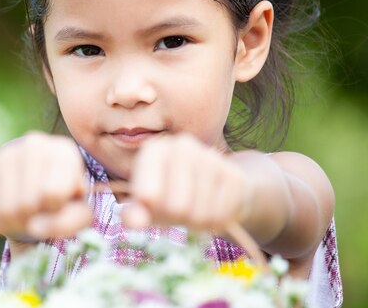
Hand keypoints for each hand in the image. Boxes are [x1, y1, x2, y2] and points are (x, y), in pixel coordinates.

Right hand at [0, 132, 91, 240]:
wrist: (39, 184)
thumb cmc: (65, 198)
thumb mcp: (79, 212)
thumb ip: (70, 222)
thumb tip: (35, 226)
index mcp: (64, 150)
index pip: (53, 194)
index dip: (56, 210)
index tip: (59, 204)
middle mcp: (34, 144)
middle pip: (27, 204)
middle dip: (34, 220)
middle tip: (41, 214)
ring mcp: (7, 152)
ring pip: (7, 210)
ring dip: (18, 223)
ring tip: (28, 214)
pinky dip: (0, 222)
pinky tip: (11, 213)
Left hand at [122, 133, 253, 233]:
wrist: (217, 189)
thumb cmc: (173, 196)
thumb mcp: (149, 205)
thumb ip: (134, 213)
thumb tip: (132, 221)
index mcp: (154, 149)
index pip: (148, 195)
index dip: (152, 210)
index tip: (155, 204)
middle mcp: (182, 145)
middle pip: (176, 207)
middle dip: (178, 218)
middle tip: (180, 209)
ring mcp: (211, 156)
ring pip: (199, 214)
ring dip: (197, 222)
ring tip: (197, 208)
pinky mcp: (235, 175)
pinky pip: (221, 216)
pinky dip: (216, 223)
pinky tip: (215, 208)